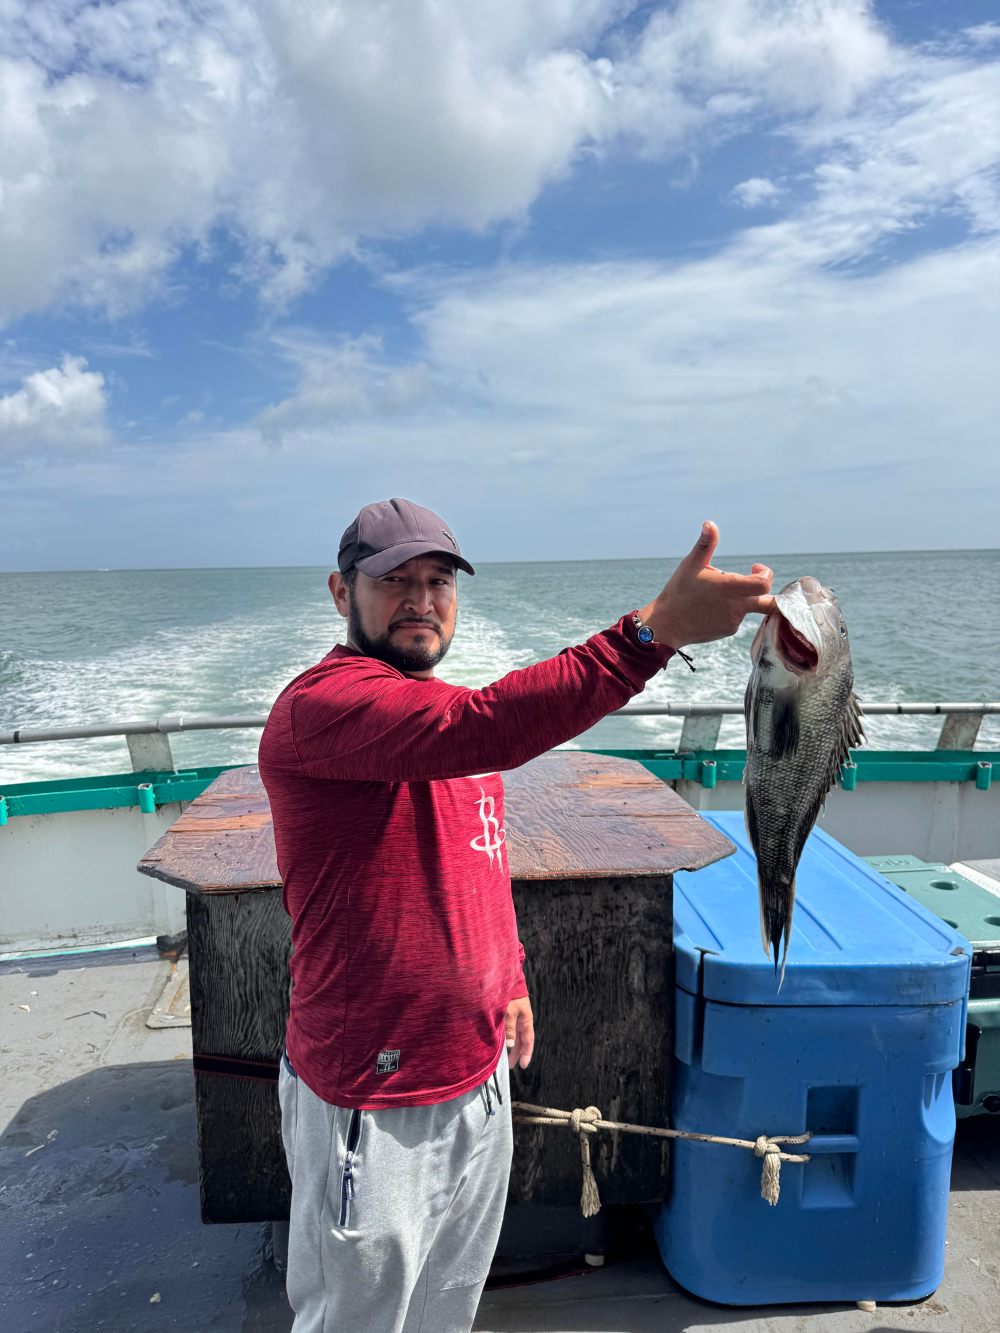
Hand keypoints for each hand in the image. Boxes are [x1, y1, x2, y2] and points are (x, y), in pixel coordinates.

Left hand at [504, 996, 533, 1069]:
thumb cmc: (510, 995)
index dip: (526, 1054)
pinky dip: (509, 1039)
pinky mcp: (510, 1015)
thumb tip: (512, 1046)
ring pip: (516, 1037)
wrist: (507, 980)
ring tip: (507, 1059)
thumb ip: (510, 1029)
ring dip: (513, 1048)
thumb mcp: (509, 1012)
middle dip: (518, 1054)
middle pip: (522, 1041)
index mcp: (526, 1021)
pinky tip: (503, 1044)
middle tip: (511, 1065)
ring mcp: (517, 1018)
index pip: (528, 1042)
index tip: (524, 1066)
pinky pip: (511, 1031)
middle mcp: (522, 1021)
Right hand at [640, 521, 774, 649]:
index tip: (755, 568)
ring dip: (741, 599)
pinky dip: (730, 611)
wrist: (667, 624)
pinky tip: (711, 608)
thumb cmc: (679, 591)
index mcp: (730, 588)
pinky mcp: (728, 631)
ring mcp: (733, 621)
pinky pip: (736, 619)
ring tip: (715, 595)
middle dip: (763, 590)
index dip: (766, 574)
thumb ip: (705, 544)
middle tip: (751, 581)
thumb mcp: (691, 564)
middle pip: (767, 602)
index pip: (765, 584)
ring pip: (748, 608)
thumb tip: (710, 524)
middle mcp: (737, 607)